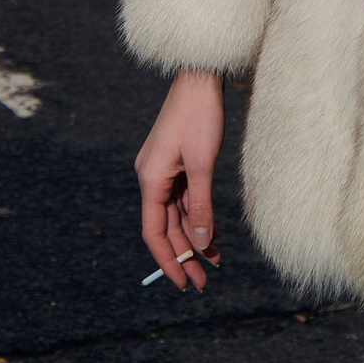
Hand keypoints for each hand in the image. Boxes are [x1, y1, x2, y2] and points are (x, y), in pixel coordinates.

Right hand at [136, 68, 224, 292]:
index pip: (155, 232)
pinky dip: (197, 218)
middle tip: (202, 283)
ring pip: (176, 216)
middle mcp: (152, 178)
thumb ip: (201, 206)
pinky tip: (210, 235)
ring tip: (213, 264)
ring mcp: (164, 171)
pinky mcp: (176, 165)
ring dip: (193, 240)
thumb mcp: (203, 165)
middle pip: (166, 228)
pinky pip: (184, 200)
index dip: (167, 260)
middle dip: (183, 256)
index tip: (183, 283)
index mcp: (151, 179)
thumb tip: (200, 242)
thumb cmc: (200, 116)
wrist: (200, 79)